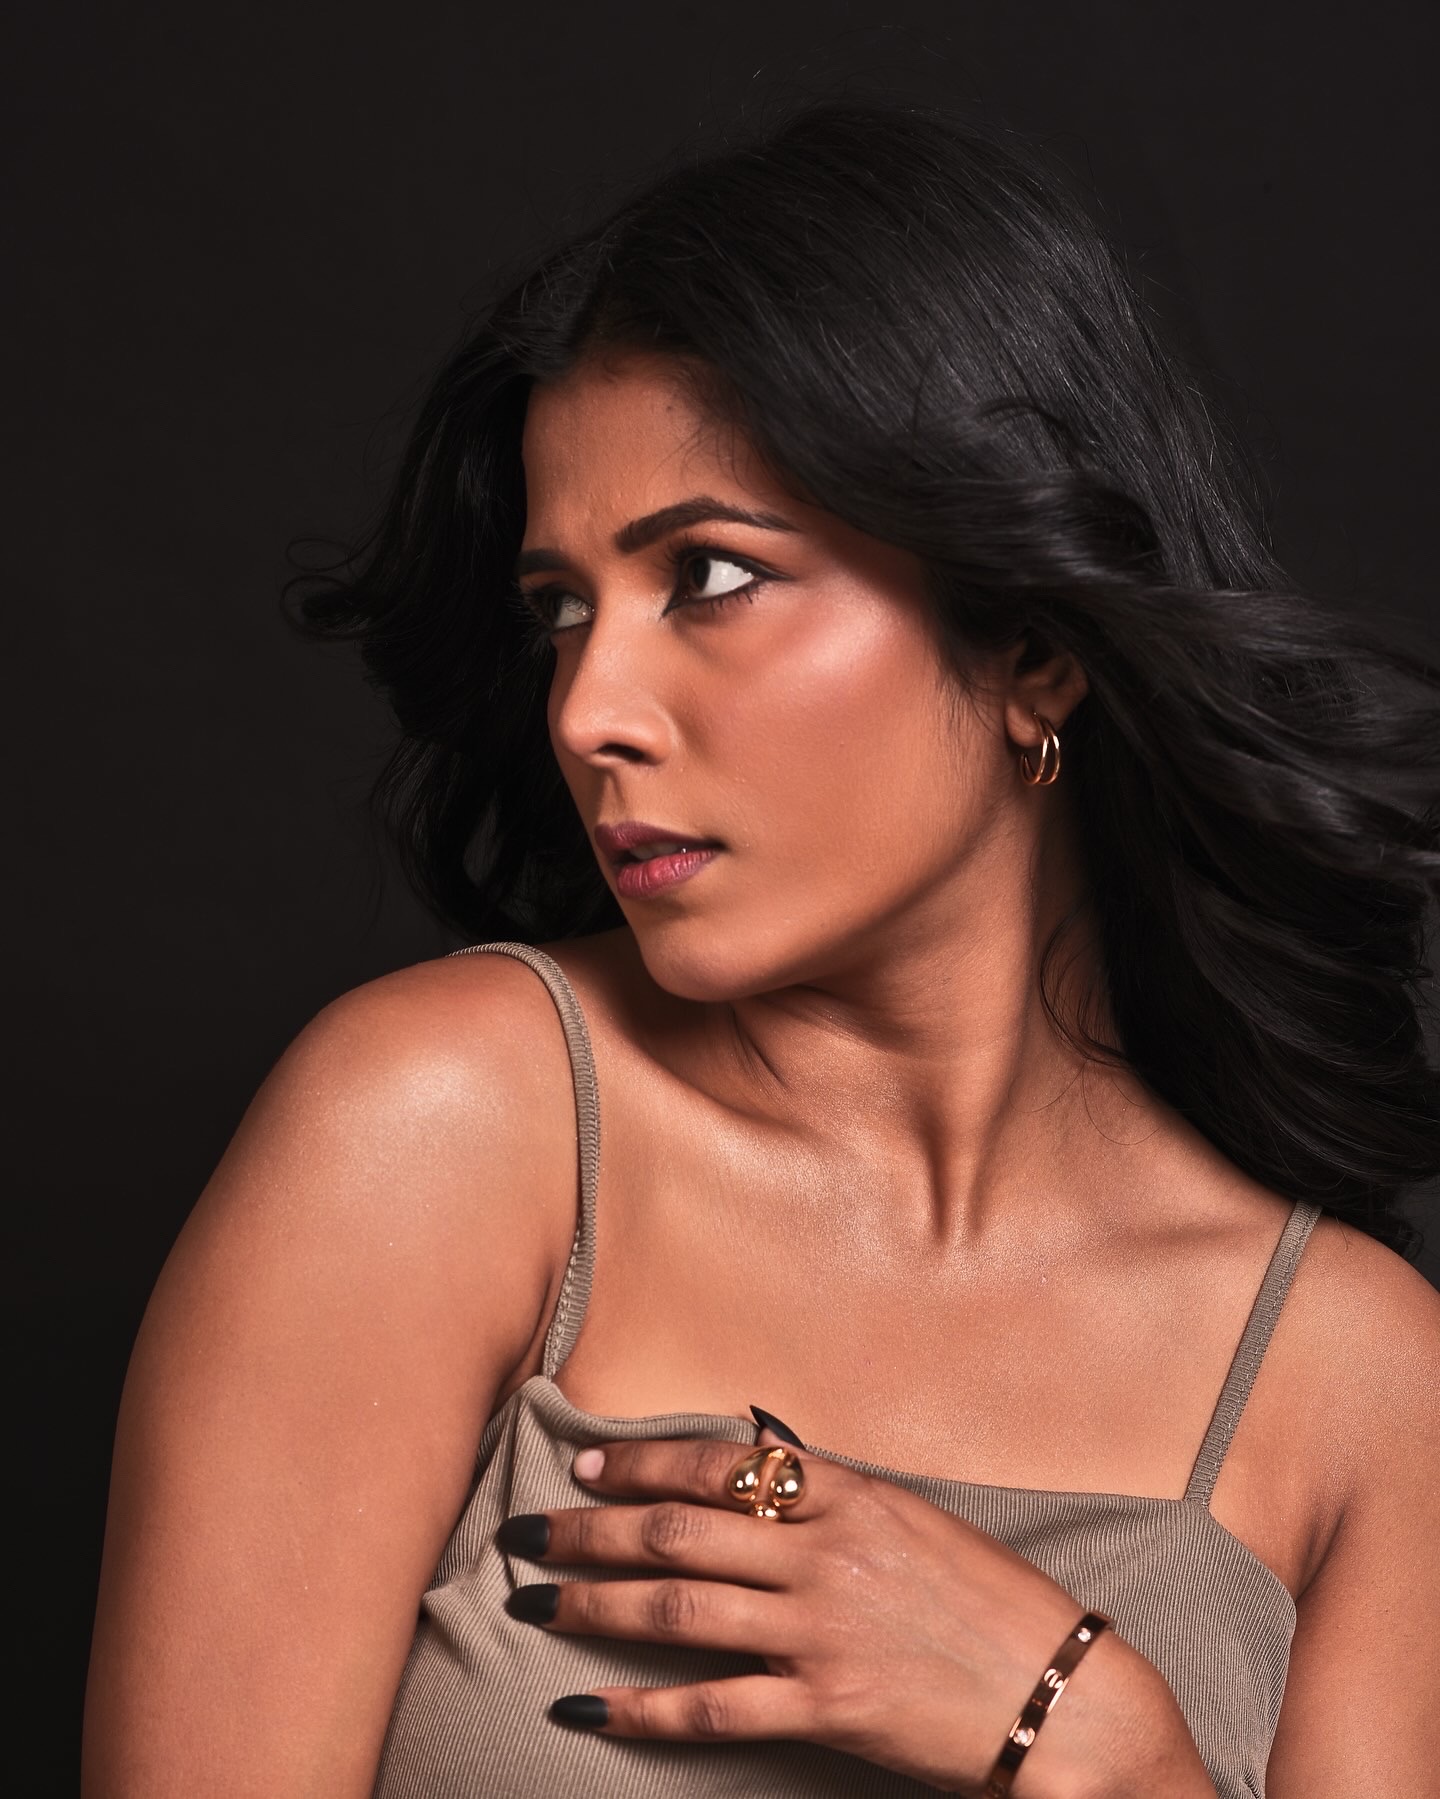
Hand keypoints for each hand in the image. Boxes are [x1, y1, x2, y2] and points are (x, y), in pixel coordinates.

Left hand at [496, 1428, 1155, 1794]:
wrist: (1065, 1693)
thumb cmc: (993, 1602)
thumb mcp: (915, 1520)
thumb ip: (834, 1495)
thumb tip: (759, 1458)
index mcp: (849, 1496)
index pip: (720, 1465)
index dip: (642, 1465)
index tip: (588, 1466)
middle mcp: (825, 1554)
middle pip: (677, 1534)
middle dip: (590, 1530)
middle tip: (529, 1532)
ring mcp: (822, 1630)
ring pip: (677, 1611)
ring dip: (593, 1604)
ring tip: (535, 1600)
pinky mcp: (827, 1706)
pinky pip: (713, 1707)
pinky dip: (643, 1709)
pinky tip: (592, 1708)